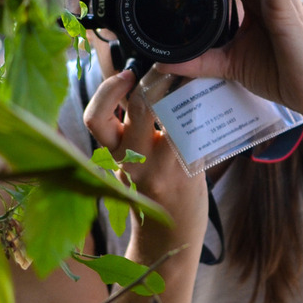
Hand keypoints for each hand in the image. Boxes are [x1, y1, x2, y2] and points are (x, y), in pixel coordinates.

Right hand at [83, 69, 207, 252]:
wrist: (172, 235)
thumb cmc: (153, 192)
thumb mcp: (129, 161)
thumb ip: (129, 127)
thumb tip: (137, 83)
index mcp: (114, 155)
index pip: (95, 119)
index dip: (107, 91)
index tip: (125, 74)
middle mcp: (133, 162)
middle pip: (140, 107)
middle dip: (155, 78)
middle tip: (166, 68)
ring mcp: (162, 167)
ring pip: (173, 115)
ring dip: (184, 89)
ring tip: (190, 78)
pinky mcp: (189, 171)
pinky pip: (195, 130)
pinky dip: (201, 111)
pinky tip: (207, 100)